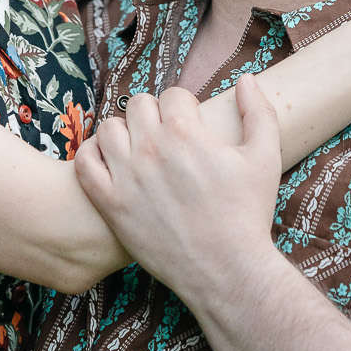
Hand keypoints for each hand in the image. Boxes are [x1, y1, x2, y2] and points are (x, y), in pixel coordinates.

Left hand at [75, 79, 280, 301]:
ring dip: (124, 133)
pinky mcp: (111, 204)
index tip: (191, 124)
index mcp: (186, 132)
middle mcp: (151, 149)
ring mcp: (126, 177)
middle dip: (154, 115)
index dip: (185, 106)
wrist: (227, 270)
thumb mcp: (265, 158)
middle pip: (138, 105)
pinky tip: (111, 163)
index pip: (173, 95)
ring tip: (140, 149)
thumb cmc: (248, 214)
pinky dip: (93, 156)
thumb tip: (247, 80)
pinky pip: (84, 164)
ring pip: (109, 129)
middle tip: (167, 137)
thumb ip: (259, 112)